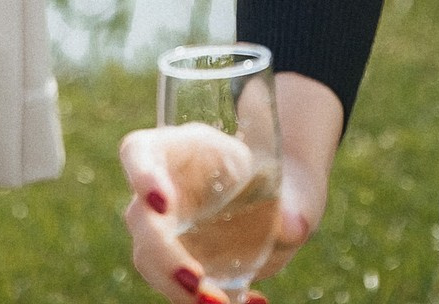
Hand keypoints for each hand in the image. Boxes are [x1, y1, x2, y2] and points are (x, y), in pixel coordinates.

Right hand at [120, 124, 323, 301]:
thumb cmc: (280, 184)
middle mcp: (164, 186)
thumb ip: (298, 203)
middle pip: (141, 218)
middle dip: (164, 254)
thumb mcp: (294, 184)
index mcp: (185, 148)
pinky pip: (171, 285)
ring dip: (176, 287)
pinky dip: (196, 300)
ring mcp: (162, 225)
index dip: (141, 174)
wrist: (281, 206)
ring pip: (148, 258)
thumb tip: (292, 227)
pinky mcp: (169, 260)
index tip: (161, 203)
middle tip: (197, 282)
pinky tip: (239, 301)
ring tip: (219, 302)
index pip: (140, 150)